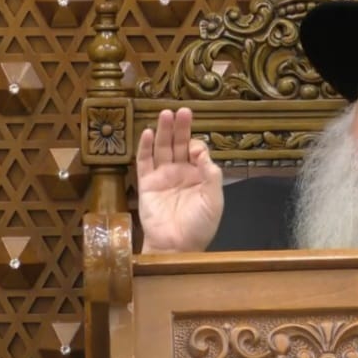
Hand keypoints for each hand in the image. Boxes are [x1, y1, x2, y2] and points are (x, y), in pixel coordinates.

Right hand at [136, 108, 223, 251]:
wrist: (177, 246)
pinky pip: (144, 162)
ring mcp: (162, 176)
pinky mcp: (146, 184)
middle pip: (179, 144)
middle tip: (182, 111)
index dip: (197, 145)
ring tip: (165, 114)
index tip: (197, 149)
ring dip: (163, 131)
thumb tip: (201, 150)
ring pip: (162, 148)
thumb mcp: (214, 200)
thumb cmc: (199, 226)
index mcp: (198, 175)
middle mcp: (180, 172)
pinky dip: (144, 147)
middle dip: (180, 127)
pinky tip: (147, 132)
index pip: (197, 151)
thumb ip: (211, 175)